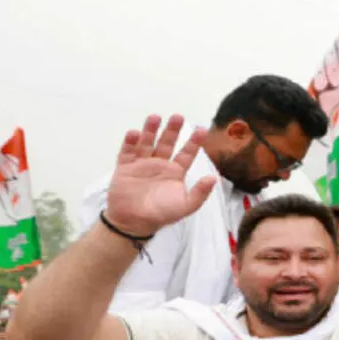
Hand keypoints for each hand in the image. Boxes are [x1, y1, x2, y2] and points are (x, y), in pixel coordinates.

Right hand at [104, 115, 217, 237]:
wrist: (134, 223)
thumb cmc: (161, 215)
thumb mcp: (186, 206)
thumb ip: (200, 193)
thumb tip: (213, 178)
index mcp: (175, 172)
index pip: (186, 153)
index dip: (194, 142)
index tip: (202, 129)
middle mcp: (159, 165)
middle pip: (166, 143)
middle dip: (172, 130)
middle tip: (178, 117)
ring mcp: (141, 164)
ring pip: (147, 143)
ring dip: (150, 130)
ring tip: (155, 117)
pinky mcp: (125, 168)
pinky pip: (127, 152)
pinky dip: (130, 142)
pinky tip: (134, 133)